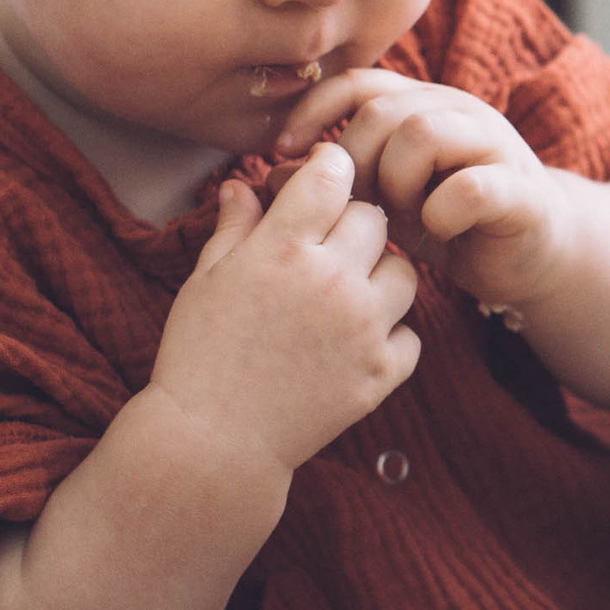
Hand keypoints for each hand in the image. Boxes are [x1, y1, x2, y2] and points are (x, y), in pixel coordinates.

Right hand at [150, 141, 421, 475]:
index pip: (333, 174)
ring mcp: (364, 328)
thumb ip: (234, 226)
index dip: (328, 168)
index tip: (321, 179)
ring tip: (345, 294)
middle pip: (374, 218)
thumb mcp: (206, 280)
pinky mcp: (382, 373)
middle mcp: (334, 281)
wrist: (213, 441)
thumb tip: (242, 184)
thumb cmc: (199, 354)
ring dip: (379, 274)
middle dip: (351, 222)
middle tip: (326, 246)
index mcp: (285, 249)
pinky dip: (390, 334)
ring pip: (405, 271)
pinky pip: (410, 333)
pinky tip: (356, 341)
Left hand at [276, 70, 570, 309]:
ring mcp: (495, 145)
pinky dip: (442, 213)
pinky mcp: (520, 189)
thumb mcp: (384, 202)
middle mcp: (459, 112)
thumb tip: (272, 173)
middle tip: (356, 207)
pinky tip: (439, 232)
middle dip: (355, 163)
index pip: (357, 82)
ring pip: (423, 133)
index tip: (282, 152)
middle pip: (383, 110)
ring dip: (397, 183)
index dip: (313, 110)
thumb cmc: (450, 223)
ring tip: (402, 217)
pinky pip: (469, 187)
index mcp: (422, 105)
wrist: (534, 254)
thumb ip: (336, 183)